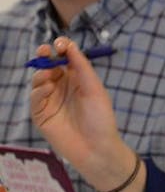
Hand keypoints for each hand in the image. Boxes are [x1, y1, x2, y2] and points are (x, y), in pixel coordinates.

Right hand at [30, 38, 144, 191]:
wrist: (96, 148)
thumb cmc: (100, 118)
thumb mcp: (94, 89)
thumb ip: (81, 67)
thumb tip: (69, 45)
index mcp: (77, 79)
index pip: (65, 58)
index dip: (61, 49)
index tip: (59, 44)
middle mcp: (62, 87)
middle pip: (48, 65)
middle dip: (45, 56)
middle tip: (45, 50)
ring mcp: (50, 100)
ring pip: (39, 79)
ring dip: (42, 73)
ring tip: (50, 74)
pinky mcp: (41, 114)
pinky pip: (35, 97)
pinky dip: (38, 90)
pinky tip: (46, 88)